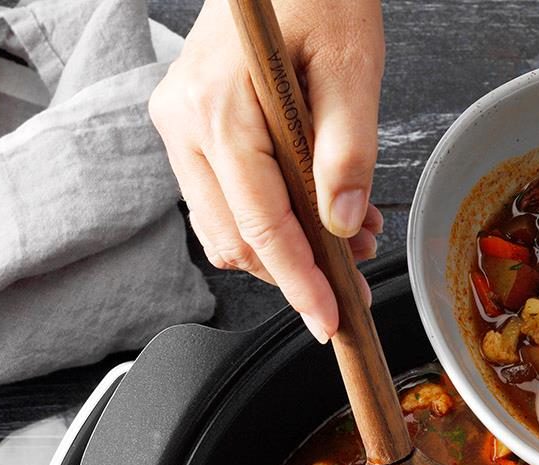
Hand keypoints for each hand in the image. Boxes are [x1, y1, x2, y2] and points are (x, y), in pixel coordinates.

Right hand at [149, 0, 385, 341]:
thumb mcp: (352, 68)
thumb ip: (348, 152)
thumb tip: (343, 226)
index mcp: (219, 109)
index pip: (261, 226)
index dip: (300, 284)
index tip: (330, 323)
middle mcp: (186, 122)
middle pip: (237, 241)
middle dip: (298, 275)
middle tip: (356, 282)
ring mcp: (181, 127)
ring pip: (227, 230)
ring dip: (288, 253)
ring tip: (350, 241)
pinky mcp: (192, 131)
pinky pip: (226, 203)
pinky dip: (273, 224)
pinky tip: (320, 216)